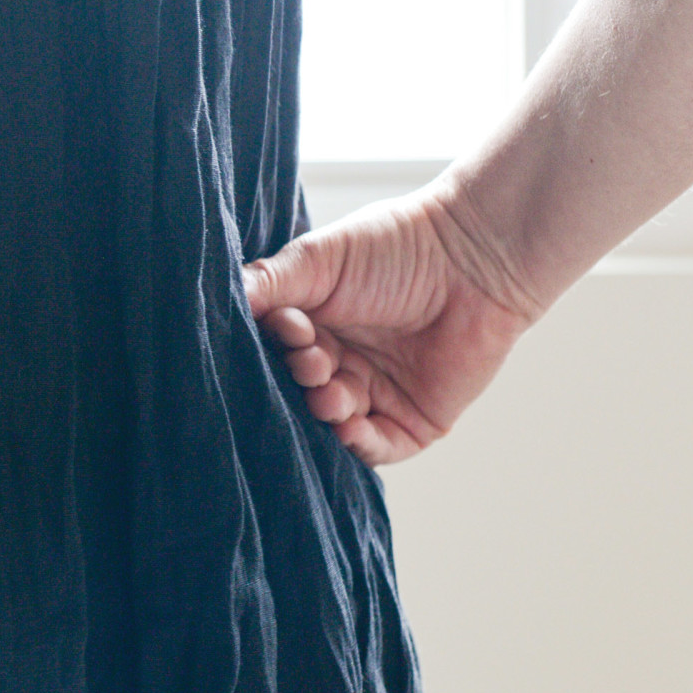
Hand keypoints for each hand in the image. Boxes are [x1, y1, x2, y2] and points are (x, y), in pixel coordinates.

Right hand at [242, 180, 545, 465]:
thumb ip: (268, 281)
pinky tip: (347, 425)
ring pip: (331, 421)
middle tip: (313, 362)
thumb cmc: (399, 246)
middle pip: (298, 390)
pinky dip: (356, 442)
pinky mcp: (413, 420)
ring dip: (325, 410)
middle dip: (299, 381)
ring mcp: (376, 393)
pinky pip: (375, 447)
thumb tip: (216, 300)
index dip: (275, 347)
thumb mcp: (319, 259)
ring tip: (331, 390)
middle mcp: (341, 362)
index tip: (289, 327)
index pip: (275, 351)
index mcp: (314, 324)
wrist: (476, 257)